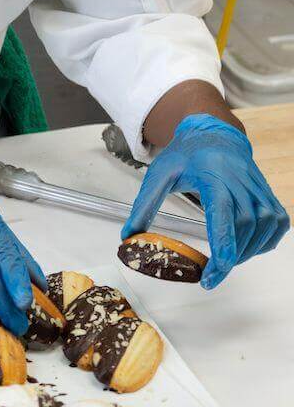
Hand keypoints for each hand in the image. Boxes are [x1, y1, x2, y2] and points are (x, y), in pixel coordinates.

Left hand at [122, 114, 289, 288]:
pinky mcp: (268, 193)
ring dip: (247, 251)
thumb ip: (145, 205)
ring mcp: (257, 187)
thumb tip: (129, 235)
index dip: (224, 244)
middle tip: (212, 272)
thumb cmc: (187, 154)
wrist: (212, 133)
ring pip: (264, 226)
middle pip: (246, 226)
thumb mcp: (159, 174)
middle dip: (231, 256)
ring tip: (226, 260)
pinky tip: (246, 246)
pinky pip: (277, 223)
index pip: (224, 213)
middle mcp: (240, 180)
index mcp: (213, 175)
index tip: (216, 269)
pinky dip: (265, 241)